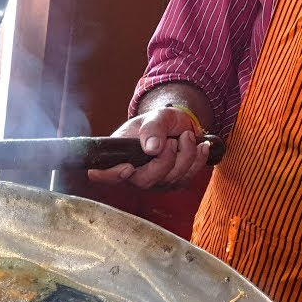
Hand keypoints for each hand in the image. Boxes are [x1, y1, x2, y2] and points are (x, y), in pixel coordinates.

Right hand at [88, 107, 210, 188]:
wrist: (177, 126)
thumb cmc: (158, 122)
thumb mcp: (154, 117)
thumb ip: (152, 129)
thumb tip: (152, 148)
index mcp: (118, 158)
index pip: (102, 175)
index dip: (111, 175)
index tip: (127, 167)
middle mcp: (132, 175)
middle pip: (144, 181)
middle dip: (164, 160)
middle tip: (172, 141)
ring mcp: (153, 183)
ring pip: (169, 179)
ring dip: (185, 154)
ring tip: (187, 135)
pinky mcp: (172, 184)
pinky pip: (186, 178)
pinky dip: (197, 160)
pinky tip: (199, 146)